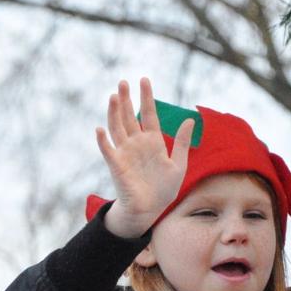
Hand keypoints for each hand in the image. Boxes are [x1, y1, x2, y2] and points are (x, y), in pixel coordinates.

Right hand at [98, 78, 195, 238]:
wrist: (150, 210)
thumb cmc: (164, 189)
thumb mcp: (178, 164)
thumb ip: (182, 142)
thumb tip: (190, 119)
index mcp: (153, 142)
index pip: (149, 114)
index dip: (146, 97)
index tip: (144, 80)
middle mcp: (136, 143)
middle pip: (129, 116)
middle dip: (126, 99)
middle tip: (123, 81)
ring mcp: (125, 153)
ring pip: (117, 127)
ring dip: (114, 112)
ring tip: (114, 96)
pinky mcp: (117, 166)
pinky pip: (108, 151)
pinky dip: (103, 141)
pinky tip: (100, 129)